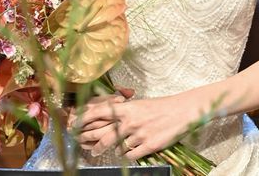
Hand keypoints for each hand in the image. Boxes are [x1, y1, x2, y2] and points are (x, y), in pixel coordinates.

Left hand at [68, 92, 195, 160]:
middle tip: (90, 148)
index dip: (85, 119)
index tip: (75, 124)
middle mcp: (131, 121)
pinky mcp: (148, 146)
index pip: (100, 112)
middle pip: (103, 135)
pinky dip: (127, 155)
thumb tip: (109, 118)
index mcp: (128, 108)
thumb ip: (125, 112)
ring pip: (116, 148)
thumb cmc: (162, 106)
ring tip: (108, 151)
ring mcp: (139, 135)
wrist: (183, 111)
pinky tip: (129, 152)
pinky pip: (130, 155)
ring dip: (111, 150)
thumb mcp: (141, 104)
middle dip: (93, 143)